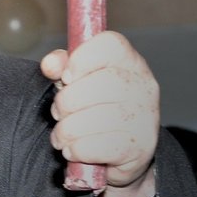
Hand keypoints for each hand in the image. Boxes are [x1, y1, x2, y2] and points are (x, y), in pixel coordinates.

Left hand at [40, 31, 158, 191]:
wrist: (122, 150)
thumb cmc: (97, 106)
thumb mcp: (79, 79)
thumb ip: (63, 65)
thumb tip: (50, 64)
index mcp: (130, 61)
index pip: (111, 45)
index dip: (81, 58)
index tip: (66, 77)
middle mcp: (144, 86)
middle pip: (101, 84)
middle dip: (67, 101)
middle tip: (58, 111)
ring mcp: (145, 118)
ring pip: (99, 118)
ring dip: (68, 129)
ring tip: (62, 134)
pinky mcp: (140, 149)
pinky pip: (101, 147)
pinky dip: (78, 149)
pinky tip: (73, 149)